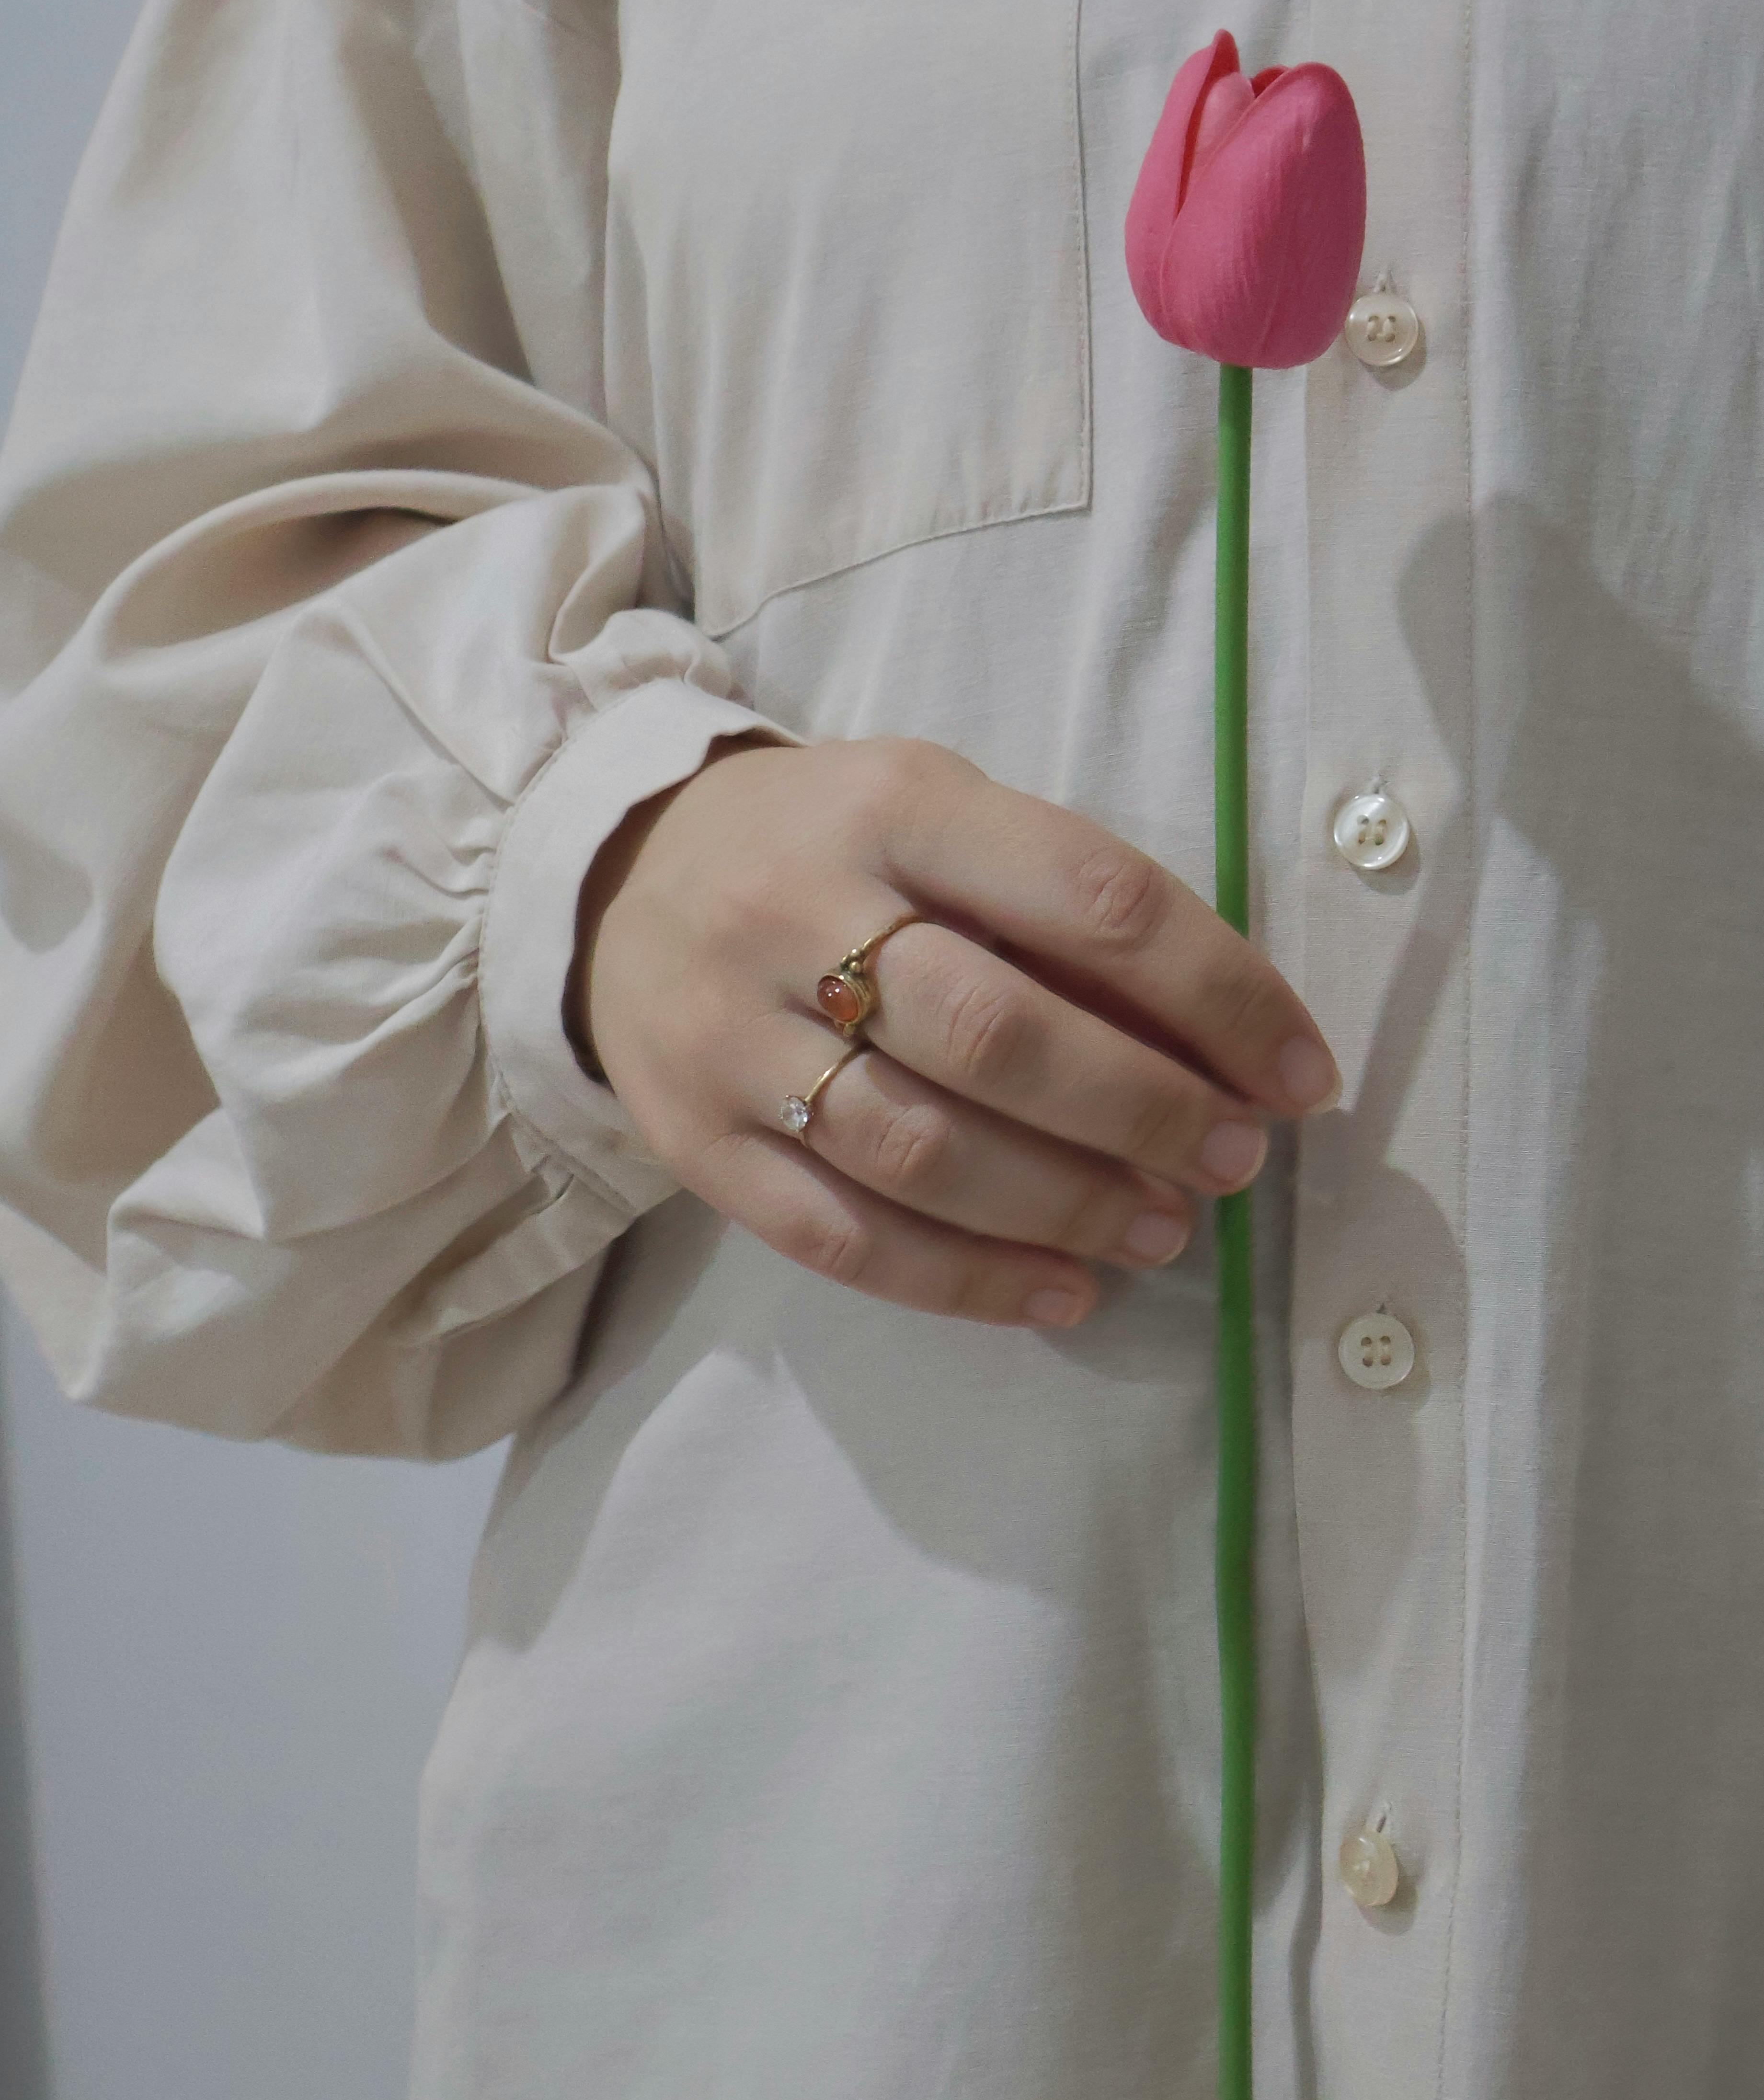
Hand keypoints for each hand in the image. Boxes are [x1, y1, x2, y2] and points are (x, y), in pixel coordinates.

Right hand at [575, 736, 1338, 1328]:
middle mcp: (800, 912)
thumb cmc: (831, 847)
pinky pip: (840, 1236)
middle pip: (998, 1035)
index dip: (1217, 992)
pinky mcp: (697, 1140)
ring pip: (920, 1151)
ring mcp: (734, 1036)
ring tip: (1166, 1233)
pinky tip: (1062, 1294)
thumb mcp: (939, 815)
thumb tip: (1220, 1046)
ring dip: (1068, 1206)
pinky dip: (965, 1281)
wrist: (618, 880)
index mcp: (892, 805)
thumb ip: (1058, 907)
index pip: (1087, 896)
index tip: (1300, 1071)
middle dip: (1145, 1112)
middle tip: (1235, 1161)